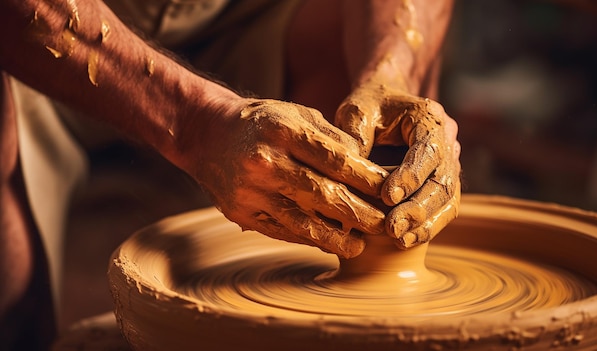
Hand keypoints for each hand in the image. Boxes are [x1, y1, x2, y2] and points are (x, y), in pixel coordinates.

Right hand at [183, 98, 389, 257]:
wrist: (206, 133)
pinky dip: (309, 239)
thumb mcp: (296, 114)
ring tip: (359, 247)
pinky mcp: (241, 212)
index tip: (390, 191)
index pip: (336, 159)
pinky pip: (282, 231)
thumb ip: (332, 138)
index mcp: (284, 130)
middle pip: (323, 194)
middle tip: (386, 224)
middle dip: (360, 213)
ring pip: (303, 221)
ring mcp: (251, 190)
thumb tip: (369, 168)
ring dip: (336, 238)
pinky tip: (328, 243)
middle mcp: (266, 160)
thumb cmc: (263, 122)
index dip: (368, 179)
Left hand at [335, 80, 460, 248]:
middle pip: (442, 178)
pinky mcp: (443, 181)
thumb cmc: (368, 105)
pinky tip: (408, 240)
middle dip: (418, 207)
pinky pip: (445, 207)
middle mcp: (447, 138)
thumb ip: (355, 136)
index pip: (428, 149)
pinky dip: (429, 226)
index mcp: (429, 116)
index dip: (410, 175)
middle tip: (392, 228)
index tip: (388, 197)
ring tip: (400, 239)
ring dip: (425, 222)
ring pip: (448, 197)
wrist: (386, 102)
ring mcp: (449, 161)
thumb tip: (352, 173)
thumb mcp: (356, 111)